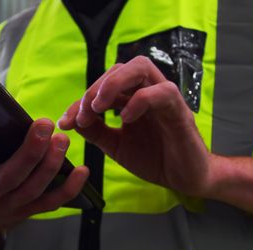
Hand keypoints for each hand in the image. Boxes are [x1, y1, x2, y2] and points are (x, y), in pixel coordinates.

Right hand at [0, 105, 88, 244]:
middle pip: (11, 174)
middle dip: (30, 150)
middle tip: (45, 123)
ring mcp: (9, 206)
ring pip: (34, 187)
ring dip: (51, 164)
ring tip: (62, 139)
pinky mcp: (27, 212)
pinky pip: (52, 203)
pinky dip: (70, 189)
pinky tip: (84, 170)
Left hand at [58, 56, 213, 196]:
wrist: (186, 178)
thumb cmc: (156, 158)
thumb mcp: (116, 146)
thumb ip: (96, 132)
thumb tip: (73, 120)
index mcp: (133, 98)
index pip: (104, 84)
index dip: (81, 100)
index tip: (66, 122)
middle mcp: (148, 92)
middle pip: (122, 67)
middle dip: (96, 86)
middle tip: (83, 113)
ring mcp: (165, 98)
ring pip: (141, 67)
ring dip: (114, 83)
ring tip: (99, 107)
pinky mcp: (180, 111)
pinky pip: (162, 92)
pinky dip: (140, 101)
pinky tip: (125, 119)